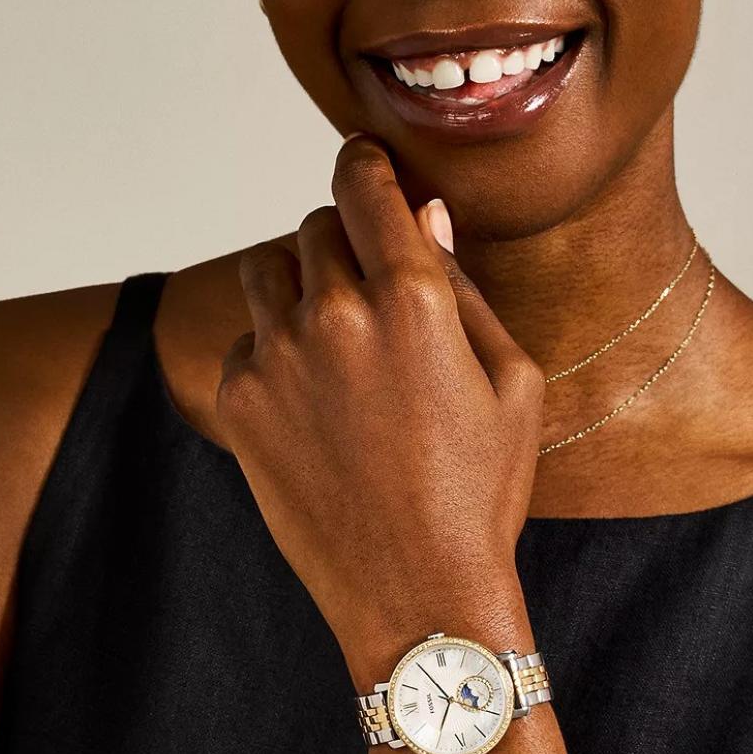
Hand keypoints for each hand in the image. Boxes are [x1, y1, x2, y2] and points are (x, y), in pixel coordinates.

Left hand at [216, 135, 543, 684]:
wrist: (416, 592)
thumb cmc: (479, 493)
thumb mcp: (511, 383)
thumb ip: (464, 287)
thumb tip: (426, 216)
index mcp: (413, 299)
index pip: (365, 183)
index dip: (364, 162)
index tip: (364, 163)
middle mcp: (335, 315)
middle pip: (315, 227)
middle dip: (343, 243)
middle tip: (372, 294)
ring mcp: (278, 358)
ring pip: (268, 272)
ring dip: (300, 286)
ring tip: (338, 343)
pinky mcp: (241, 403)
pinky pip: (247, 341)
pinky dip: (274, 351)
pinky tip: (315, 404)